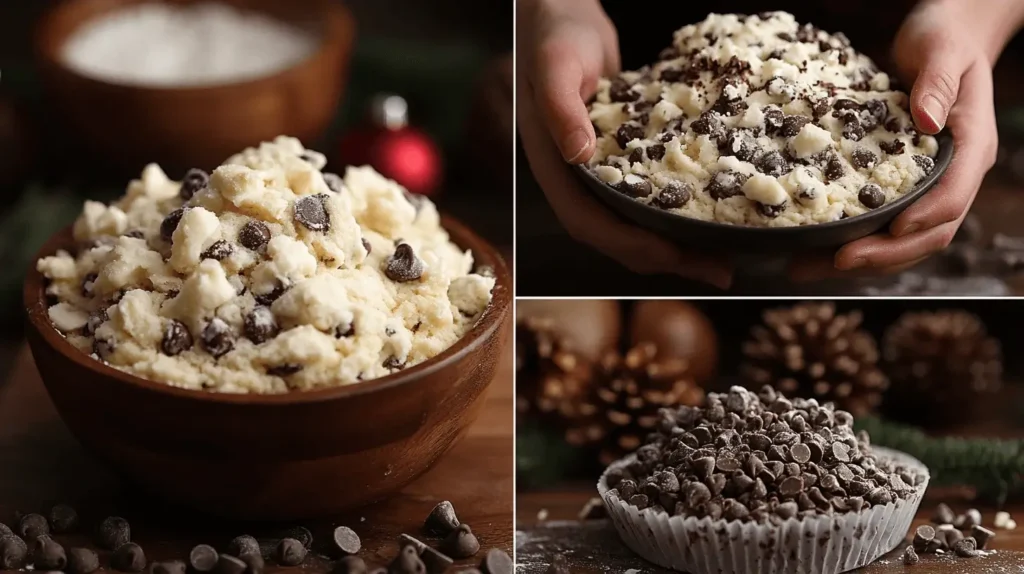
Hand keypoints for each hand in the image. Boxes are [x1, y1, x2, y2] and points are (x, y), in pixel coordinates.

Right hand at [516, 0, 732, 288]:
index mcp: (555, 169)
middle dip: (666, 259)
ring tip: (724, 258)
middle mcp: (576, 182)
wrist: (561, 17)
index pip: (588, 223)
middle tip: (718, 272)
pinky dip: (680, 214)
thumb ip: (561, 110)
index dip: (629, 244)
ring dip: (677, 246)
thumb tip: (578, 154)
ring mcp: (599, 175)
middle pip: (618, 237)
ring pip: (636, 225)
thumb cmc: (555, 37)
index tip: (672, 254)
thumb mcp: (556, 66)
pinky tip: (715, 215)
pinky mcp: (622, 162)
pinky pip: (650, 199)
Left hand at [791, 0, 997, 280]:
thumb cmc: (944, 40)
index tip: (890, 232)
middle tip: (837, 261)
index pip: (954, 196)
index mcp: (970, 148)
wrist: (940, 39)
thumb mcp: (942, 52)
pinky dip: (849, 241)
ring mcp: (926, 185)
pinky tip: (809, 249)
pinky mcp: (901, 186)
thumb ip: (936, 84)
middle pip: (927, 233)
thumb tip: (926, 120)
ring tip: (806, 267)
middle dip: (883, 254)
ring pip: (902, 240)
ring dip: (859, 260)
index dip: (923, 219)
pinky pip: (880, 224)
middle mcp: (952, 176)